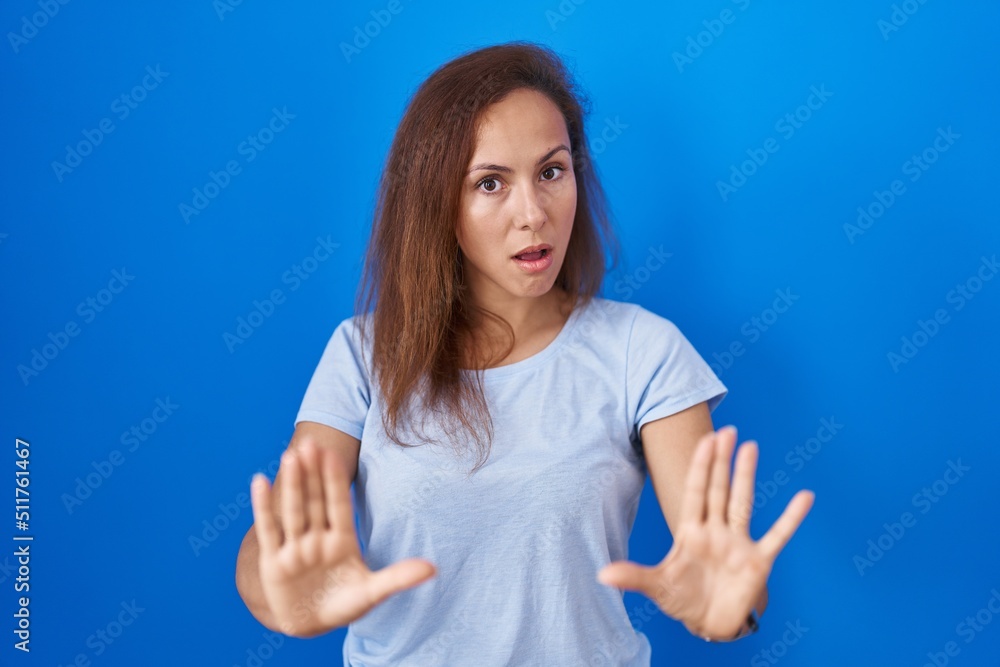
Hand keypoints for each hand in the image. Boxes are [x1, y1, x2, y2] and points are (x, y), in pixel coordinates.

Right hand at [250, 439, 435, 636]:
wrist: (312, 625)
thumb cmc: (345, 603)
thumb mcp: (373, 593)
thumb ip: (398, 577)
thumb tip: (433, 569)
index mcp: (342, 541)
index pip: (339, 505)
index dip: (336, 481)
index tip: (335, 455)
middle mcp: (317, 539)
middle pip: (316, 501)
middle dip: (313, 474)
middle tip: (312, 443)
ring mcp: (295, 549)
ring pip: (294, 512)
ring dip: (292, 485)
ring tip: (291, 456)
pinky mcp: (274, 562)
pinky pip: (269, 531)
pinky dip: (263, 508)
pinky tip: (260, 481)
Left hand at [596, 426, 814, 640]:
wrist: (709, 623)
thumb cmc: (683, 599)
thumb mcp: (656, 586)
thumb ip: (633, 577)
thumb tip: (601, 575)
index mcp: (691, 531)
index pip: (695, 492)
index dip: (699, 466)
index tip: (704, 440)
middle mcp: (716, 531)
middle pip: (718, 489)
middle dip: (721, 461)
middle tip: (726, 429)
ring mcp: (738, 543)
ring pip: (743, 503)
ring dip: (746, 477)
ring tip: (751, 446)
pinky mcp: (758, 561)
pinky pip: (777, 536)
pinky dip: (791, 519)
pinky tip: (805, 497)